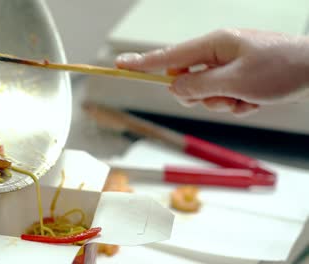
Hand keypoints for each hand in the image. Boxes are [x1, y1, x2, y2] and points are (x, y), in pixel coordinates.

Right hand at [116, 29, 308, 115]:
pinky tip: (253, 99)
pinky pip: (222, 98)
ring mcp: (226, 66)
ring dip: (222, 103)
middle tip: (221, 97)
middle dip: (201, 96)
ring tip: (246, 97)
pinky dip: (235, 104)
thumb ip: (199, 86)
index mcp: (213, 44)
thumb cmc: (282, 68)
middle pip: (185, 81)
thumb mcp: (236, 81)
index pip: (168, 56)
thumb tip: (173, 88)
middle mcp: (216, 53)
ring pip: (204, 94)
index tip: (119, 65)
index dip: (141, 63)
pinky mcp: (236, 78)